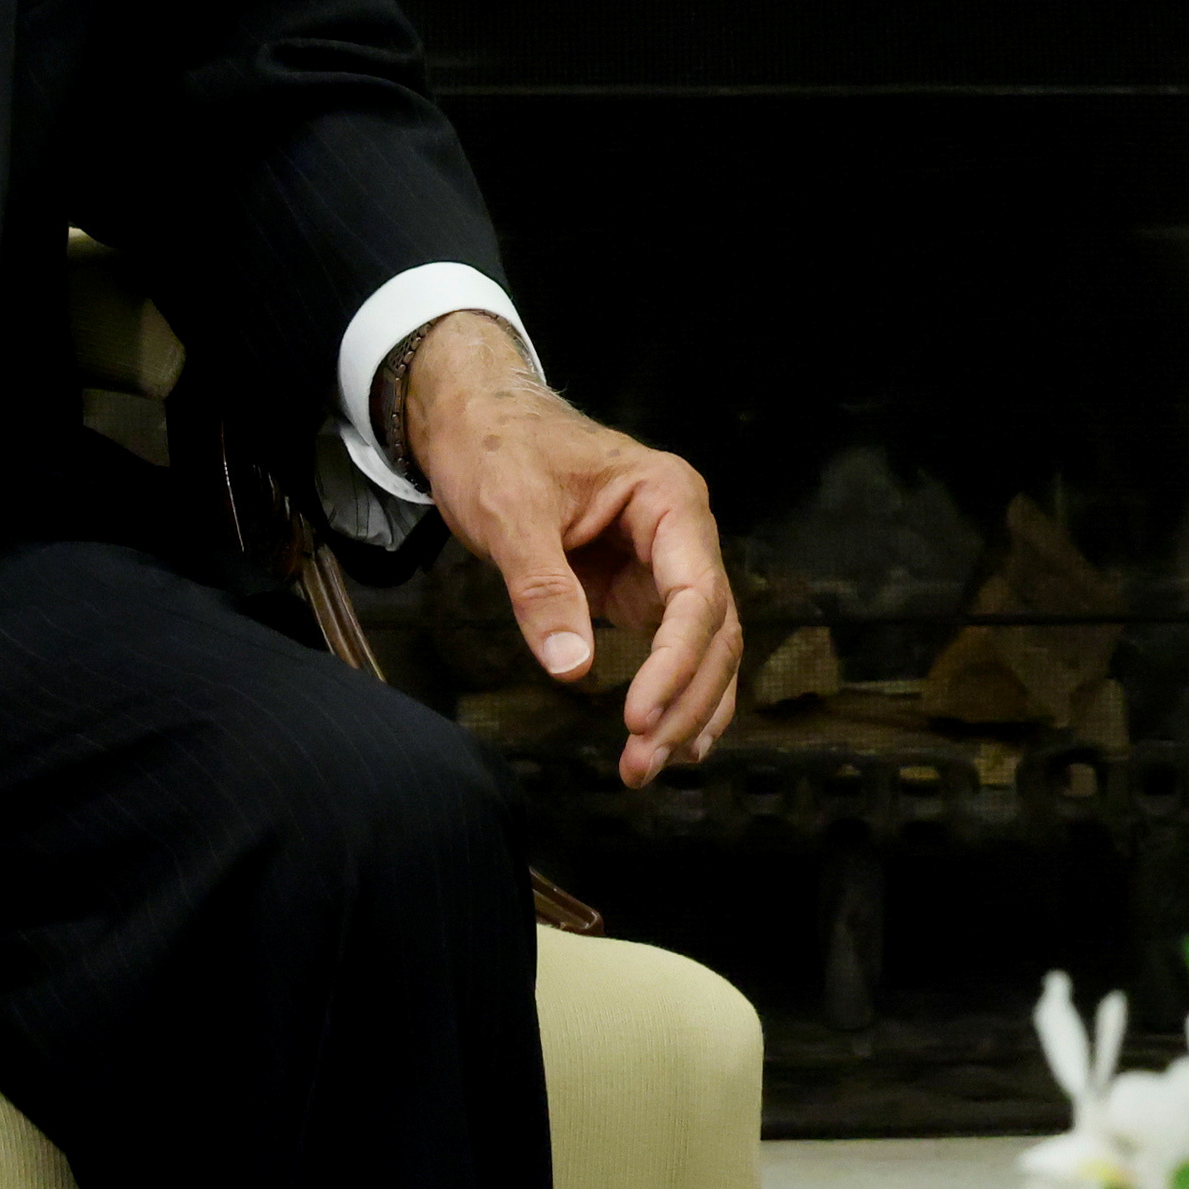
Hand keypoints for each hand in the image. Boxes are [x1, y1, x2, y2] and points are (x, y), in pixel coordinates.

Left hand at [407, 314, 738, 786]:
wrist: (474, 420)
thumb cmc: (495, 448)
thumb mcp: (510, 512)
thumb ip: (542, 587)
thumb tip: (571, 667)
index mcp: (669, 500)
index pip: (697, 595)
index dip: (676, 663)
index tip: (638, 717)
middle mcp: (683, 533)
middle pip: (713, 631)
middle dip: (684, 701)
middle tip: (640, 762)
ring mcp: (666, 564)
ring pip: (704, 649)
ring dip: (685, 710)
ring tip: (649, 768)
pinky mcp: (639, 590)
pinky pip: (672, 649)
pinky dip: (675, 695)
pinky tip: (667, 742)